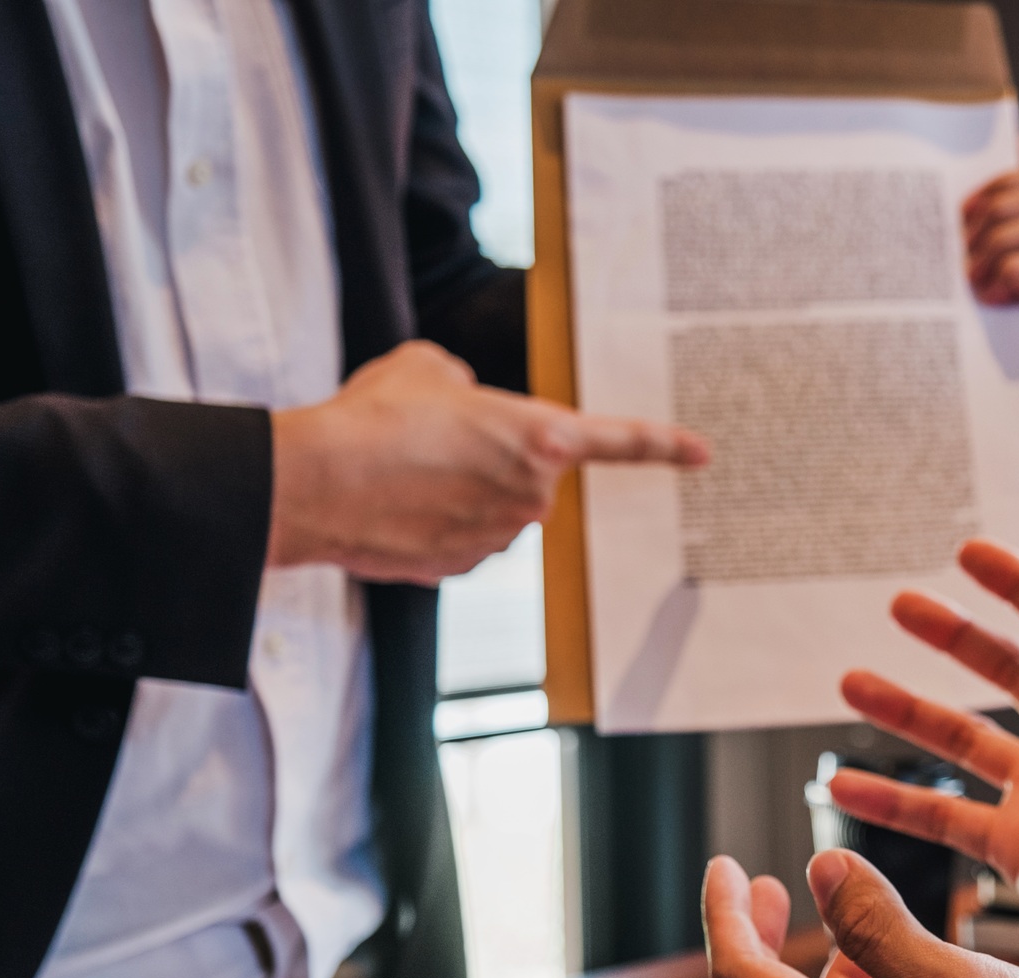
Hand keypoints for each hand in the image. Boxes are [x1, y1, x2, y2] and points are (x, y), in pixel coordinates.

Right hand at [267, 340, 707, 582]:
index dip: (663, 445)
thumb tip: (465, 404)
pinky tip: (396, 505)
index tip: (703, 453)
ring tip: (405, 470)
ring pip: (495, 508)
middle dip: (494, 457)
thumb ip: (467, 386)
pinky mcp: (463, 568)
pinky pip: (463, 538)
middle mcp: (533, 495)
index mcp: (540, 438)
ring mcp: (500, 538)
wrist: (315, 483)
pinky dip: (436, 523)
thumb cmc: (373, 417)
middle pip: (531, 472)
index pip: (618, 441)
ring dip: (461, 490)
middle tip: (435, 441)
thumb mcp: (428, 369)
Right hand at [832, 531, 1018, 963]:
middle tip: (900, 604)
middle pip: (1002, 669)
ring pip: (959, 740)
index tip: (967, 553)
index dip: (1016, 582)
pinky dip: (889, 804)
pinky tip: (843, 785)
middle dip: (952, 635)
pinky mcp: (1017, 846)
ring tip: (851, 682)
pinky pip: (940, 818)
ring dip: (905, 709)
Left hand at [963, 132, 1018, 364]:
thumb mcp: (978, 204)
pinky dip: (1013, 275)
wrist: (922, 342)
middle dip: (1003, 208)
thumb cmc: (947, 269)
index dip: (1012, 179)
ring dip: (1004, 244)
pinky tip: (986, 294)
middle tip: (963, 239)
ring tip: (970, 270)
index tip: (969, 205)